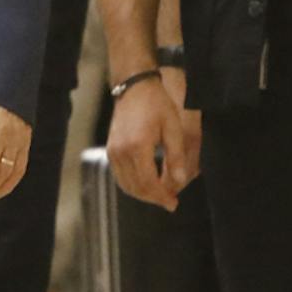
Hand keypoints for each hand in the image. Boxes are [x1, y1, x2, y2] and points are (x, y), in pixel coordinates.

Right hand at [107, 75, 200, 210]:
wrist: (134, 87)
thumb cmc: (156, 104)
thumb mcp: (173, 128)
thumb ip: (176, 156)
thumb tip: (180, 181)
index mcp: (138, 147)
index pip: (149, 183)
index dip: (162, 196)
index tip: (173, 204)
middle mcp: (121, 152)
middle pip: (136, 187)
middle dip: (153, 198)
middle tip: (169, 202)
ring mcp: (113, 151)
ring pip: (126, 184)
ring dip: (142, 194)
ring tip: (159, 195)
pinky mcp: (110, 150)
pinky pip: (120, 176)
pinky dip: (132, 185)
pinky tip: (146, 184)